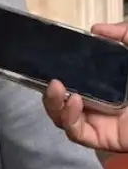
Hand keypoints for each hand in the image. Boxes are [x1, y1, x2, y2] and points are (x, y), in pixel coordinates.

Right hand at [43, 22, 127, 151]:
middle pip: (62, 102)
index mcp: (109, 84)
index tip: (50, 61)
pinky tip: (73, 100)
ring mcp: (102, 123)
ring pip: (63, 118)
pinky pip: (77, 133)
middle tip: (49, 79)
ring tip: (57, 87)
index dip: (58, 72)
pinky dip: (68, 118)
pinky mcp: (105, 139)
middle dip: (49, 92)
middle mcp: (101, 103)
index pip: (75, 80)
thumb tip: (95, 29)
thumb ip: (123, 34)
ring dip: (53, 104)